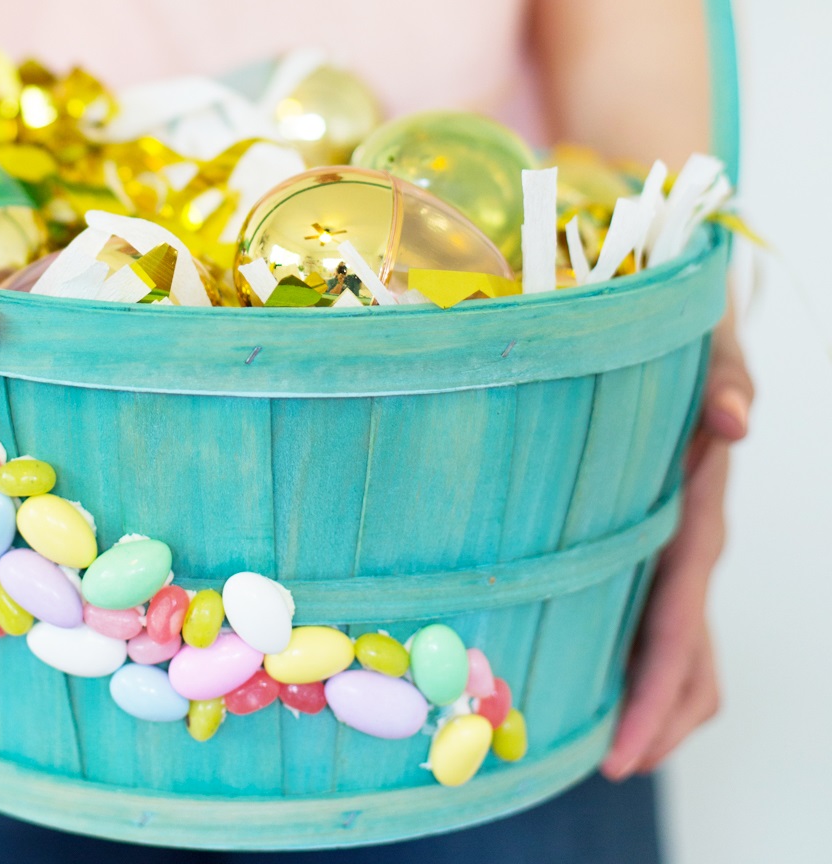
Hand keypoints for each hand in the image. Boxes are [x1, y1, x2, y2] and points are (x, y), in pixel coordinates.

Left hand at [601, 316, 752, 779]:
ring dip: (655, 705)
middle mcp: (692, 548)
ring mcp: (677, 553)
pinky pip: (658, 622)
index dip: (655, 695)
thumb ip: (724, 382)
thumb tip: (736, 422)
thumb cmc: (685, 342)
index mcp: (696, 519)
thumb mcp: (705, 352)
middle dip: (656, 721)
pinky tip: (599, 682)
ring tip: (607, 747)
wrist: (686, 329)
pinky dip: (641, 667)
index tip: (625, 753)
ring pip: (683, 651)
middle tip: (609, 769)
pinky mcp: (655, 546)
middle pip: (688, 659)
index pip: (679, 625)